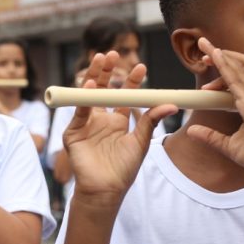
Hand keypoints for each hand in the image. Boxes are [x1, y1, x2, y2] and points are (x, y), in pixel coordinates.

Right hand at [62, 51, 174, 204]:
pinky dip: (82, 100)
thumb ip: (151, 121)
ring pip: (88, 96)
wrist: (107, 189)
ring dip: (93, 77)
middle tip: (112, 54)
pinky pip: (78, 113)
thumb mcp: (141, 142)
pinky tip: (89, 86)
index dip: (131, 81)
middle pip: (102, 89)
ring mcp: (85, 125)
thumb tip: (170, 104)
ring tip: (100, 60)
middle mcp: (100, 120)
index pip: (124, 95)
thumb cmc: (124, 169)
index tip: (140, 67)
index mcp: (117, 121)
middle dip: (106, 71)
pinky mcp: (73, 133)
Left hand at [185, 37, 243, 181]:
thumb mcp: (228, 146)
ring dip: (222, 55)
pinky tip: (216, 56)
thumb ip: (211, 137)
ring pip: (240, 67)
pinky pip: (237, 81)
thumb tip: (192, 131)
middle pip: (240, 65)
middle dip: (222, 54)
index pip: (236, 77)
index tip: (207, 60)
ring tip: (205, 47)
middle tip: (203, 49)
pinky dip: (226, 67)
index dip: (223, 65)